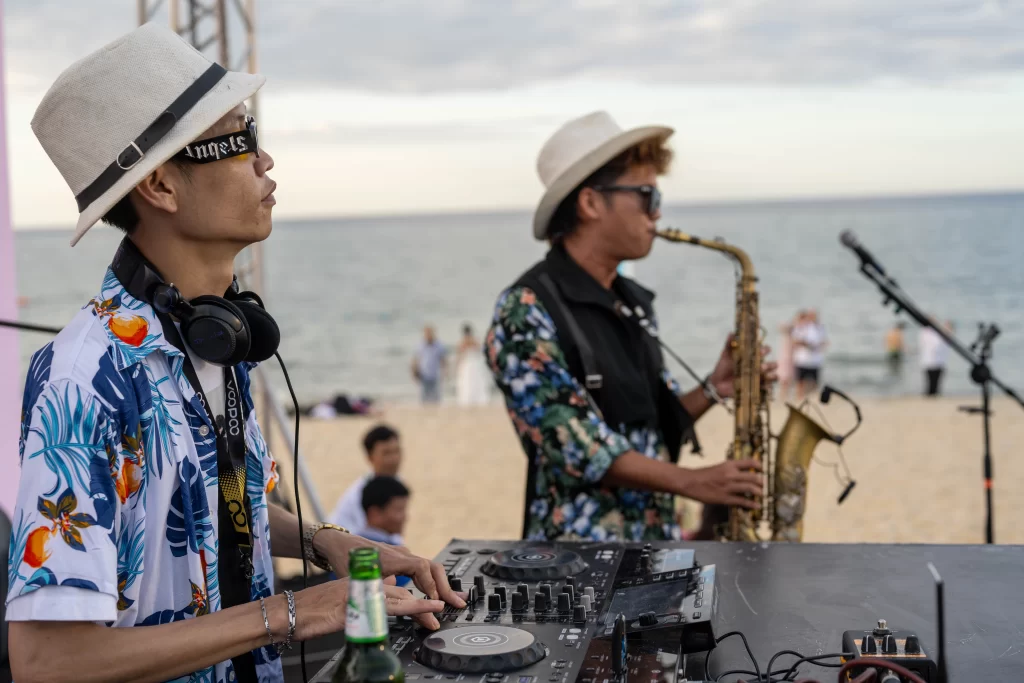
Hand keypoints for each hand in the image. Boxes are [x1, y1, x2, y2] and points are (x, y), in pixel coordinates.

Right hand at [287, 576, 446, 640]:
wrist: (285, 612)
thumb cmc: (307, 610)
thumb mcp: (338, 601)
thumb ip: (358, 601)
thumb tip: (371, 607)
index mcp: (359, 584)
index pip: (393, 588)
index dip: (413, 597)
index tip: (429, 604)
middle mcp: (361, 585)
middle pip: (400, 591)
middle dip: (422, 601)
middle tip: (440, 610)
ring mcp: (357, 594)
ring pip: (397, 596)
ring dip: (420, 604)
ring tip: (438, 610)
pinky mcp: (352, 606)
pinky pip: (384, 606)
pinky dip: (406, 608)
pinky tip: (420, 610)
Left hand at [316, 531, 466, 608]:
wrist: (337, 542)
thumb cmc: (345, 559)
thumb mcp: (358, 577)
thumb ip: (375, 588)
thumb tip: (387, 603)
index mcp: (393, 558)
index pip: (422, 568)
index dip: (430, 585)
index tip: (435, 601)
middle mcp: (401, 554)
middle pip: (432, 567)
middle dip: (446, 586)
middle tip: (457, 603)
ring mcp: (402, 555)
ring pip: (429, 568)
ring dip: (441, 584)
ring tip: (453, 599)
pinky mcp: (400, 559)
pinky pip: (421, 569)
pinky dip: (432, 581)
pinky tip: (436, 592)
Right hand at [679, 458, 763, 508]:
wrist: (690, 482)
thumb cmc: (703, 475)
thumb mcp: (718, 467)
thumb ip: (731, 470)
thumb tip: (743, 475)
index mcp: (729, 465)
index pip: (749, 462)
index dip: (759, 466)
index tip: (763, 470)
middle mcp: (731, 474)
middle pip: (753, 477)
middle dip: (762, 482)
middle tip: (765, 486)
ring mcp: (728, 486)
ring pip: (750, 489)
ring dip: (759, 492)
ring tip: (763, 495)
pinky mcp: (725, 498)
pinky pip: (742, 501)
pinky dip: (751, 504)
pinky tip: (757, 506)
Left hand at [707, 334, 778, 398]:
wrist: (718, 383)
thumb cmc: (723, 366)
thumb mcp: (725, 355)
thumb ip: (729, 344)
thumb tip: (732, 333)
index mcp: (754, 356)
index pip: (765, 350)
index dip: (765, 350)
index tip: (759, 351)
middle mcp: (760, 366)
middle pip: (773, 364)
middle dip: (769, 365)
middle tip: (761, 366)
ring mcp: (760, 377)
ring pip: (774, 376)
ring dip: (771, 375)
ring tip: (762, 377)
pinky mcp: (758, 388)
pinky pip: (768, 388)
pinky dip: (768, 387)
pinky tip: (763, 386)